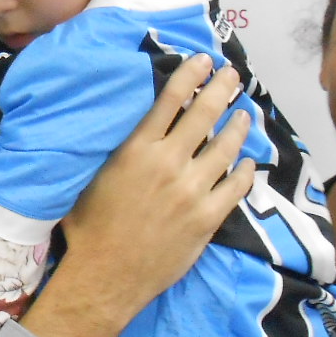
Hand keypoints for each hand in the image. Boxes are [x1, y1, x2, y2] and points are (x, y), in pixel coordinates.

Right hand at [22, 55, 254, 336]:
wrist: (104, 277)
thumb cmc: (89, 229)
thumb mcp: (92, 179)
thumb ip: (115, 151)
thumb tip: (126, 129)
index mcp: (136, 150)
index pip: (169, 101)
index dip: (189, 76)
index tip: (202, 60)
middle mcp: (168, 164)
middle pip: (204, 115)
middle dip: (222, 89)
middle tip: (233, 74)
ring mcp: (192, 191)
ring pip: (225, 147)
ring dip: (238, 125)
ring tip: (245, 113)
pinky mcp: (207, 218)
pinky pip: (235, 186)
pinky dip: (244, 170)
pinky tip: (247, 161)